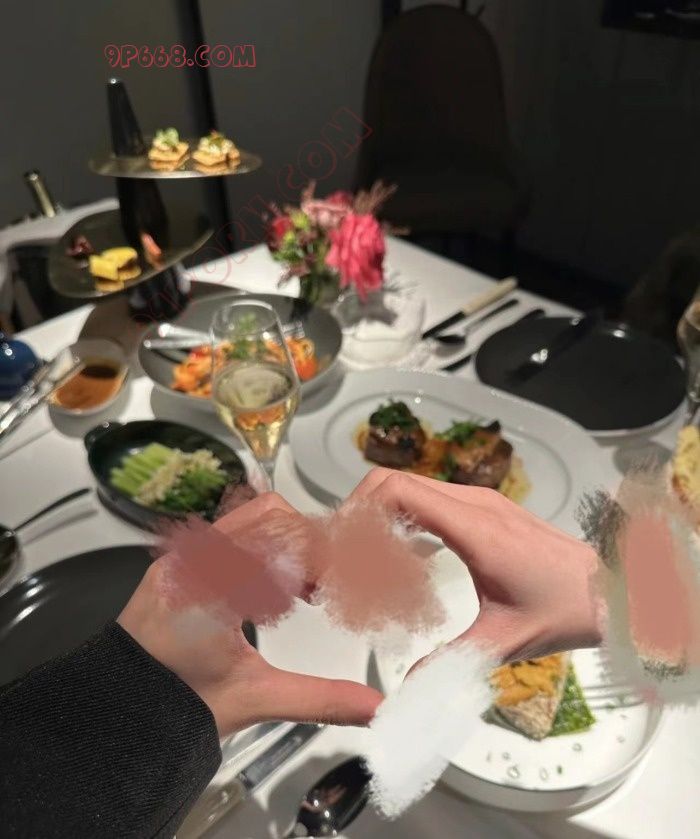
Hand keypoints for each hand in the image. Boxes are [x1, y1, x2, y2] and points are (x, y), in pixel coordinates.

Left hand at [118, 493, 381, 736]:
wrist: (116, 711)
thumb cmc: (173, 704)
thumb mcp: (254, 699)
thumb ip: (319, 698)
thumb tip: (371, 704)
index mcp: (215, 587)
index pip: (289, 541)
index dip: (328, 558)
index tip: (345, 583)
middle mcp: (196, 559)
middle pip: (276, 516)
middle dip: (311, 546)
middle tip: (324, 587)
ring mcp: (183, 554)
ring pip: (253, 515)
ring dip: (287, 541)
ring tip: (298, 589)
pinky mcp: (178, 558)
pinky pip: (231, 529)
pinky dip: (263, 545)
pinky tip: (269, 588)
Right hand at [346, 469, 602, 662]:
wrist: (611, 589)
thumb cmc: (563, 609)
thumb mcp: (505, 640)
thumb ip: (451, 661)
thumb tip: (406, 685)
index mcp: (474, 528)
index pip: (399, 490)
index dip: (360, 509)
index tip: (339, 542)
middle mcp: (473, 503)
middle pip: (397, 482)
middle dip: (361, 511)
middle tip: (342, 553)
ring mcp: (479, 501)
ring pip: (412, 487)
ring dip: (382, 513)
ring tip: (366, 555)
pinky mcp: (484, 508)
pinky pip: (430, 499)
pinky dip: (405, 517)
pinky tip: (404, 556)